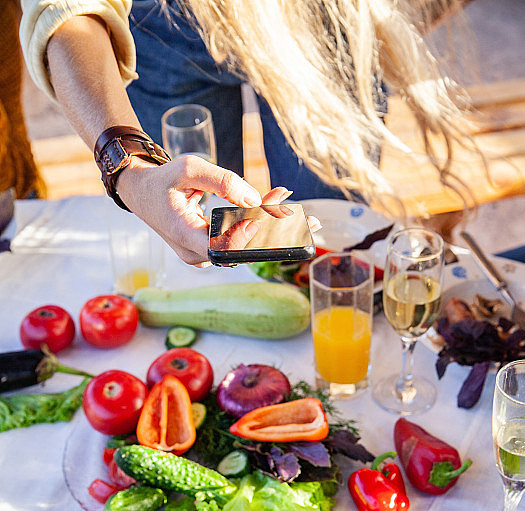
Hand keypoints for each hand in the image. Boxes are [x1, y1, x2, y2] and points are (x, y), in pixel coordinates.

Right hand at [116, 158, 320, 265]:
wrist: (141, 194)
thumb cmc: (162, 181)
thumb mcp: (187, 167)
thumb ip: (221, 180)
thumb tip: (255, 198)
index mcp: (183, 235)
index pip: (222, 247)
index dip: (248, 240)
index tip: (271, 226)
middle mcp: (195, 254)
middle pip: (241, 248)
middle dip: (275, 232)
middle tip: (309, 221)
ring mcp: (203, 255)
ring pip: (243, 244)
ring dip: (270, 226)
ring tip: (297, 207)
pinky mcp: (211, 250)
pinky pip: (238, 239)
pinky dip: (258, 223)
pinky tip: (278, 206)